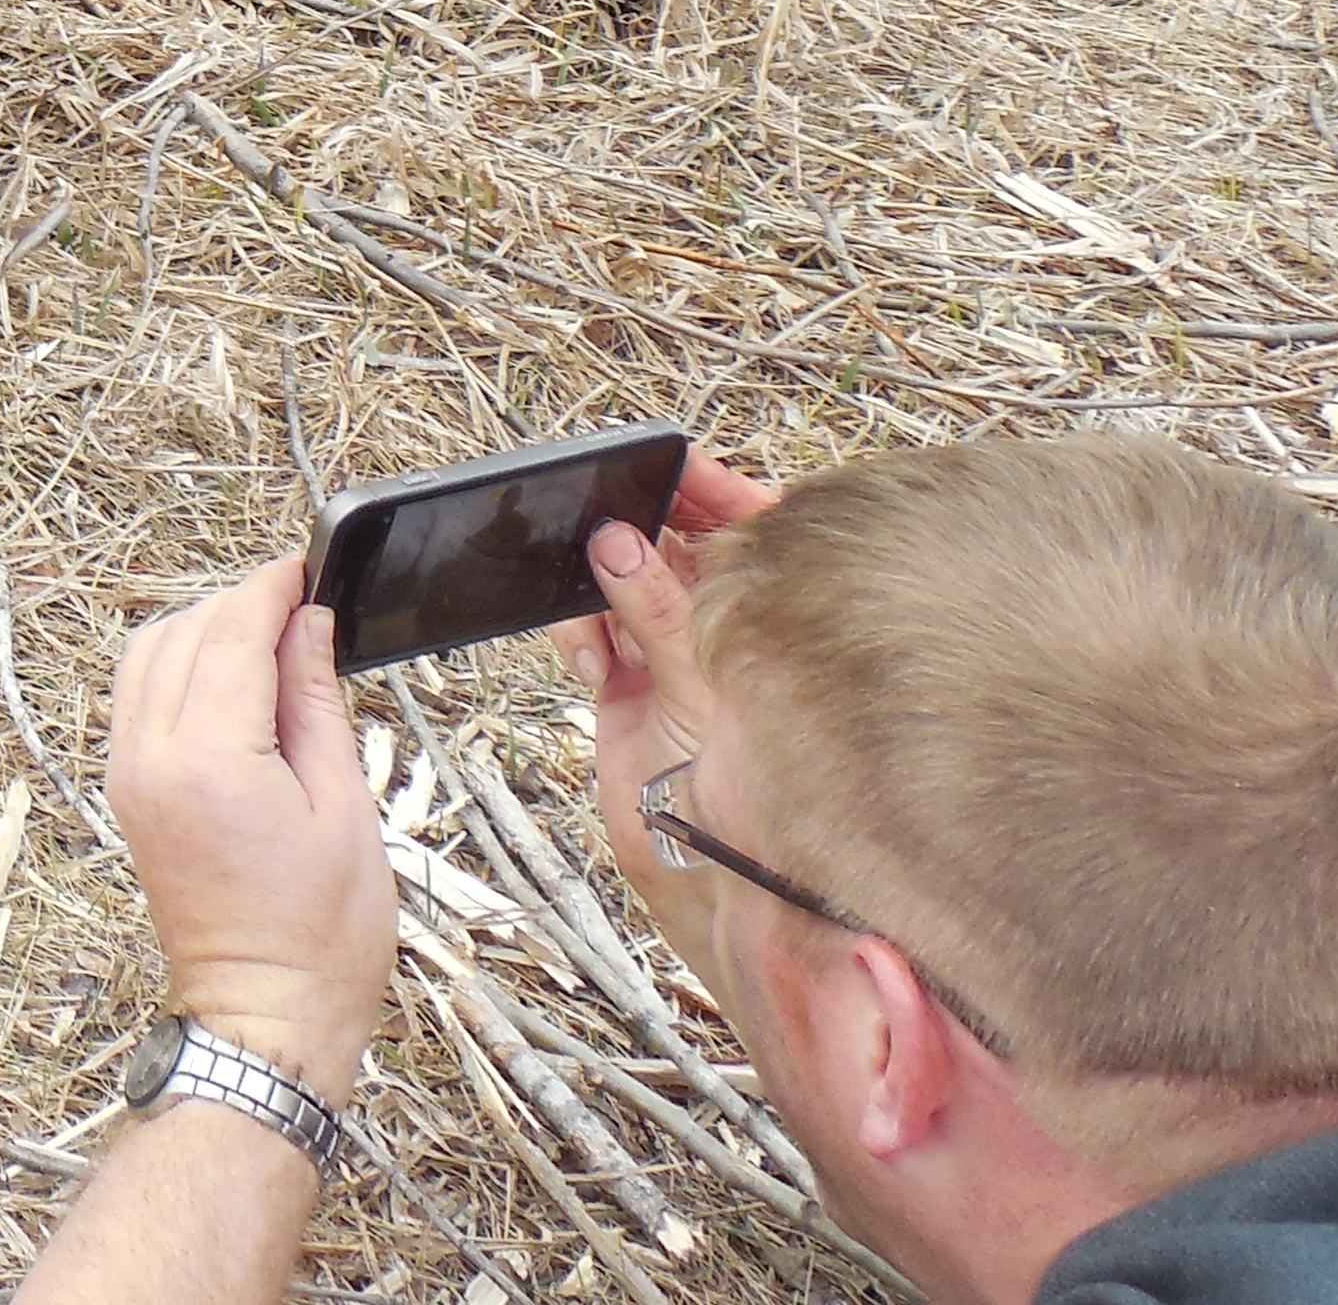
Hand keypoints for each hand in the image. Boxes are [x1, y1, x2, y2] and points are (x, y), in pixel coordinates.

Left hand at [106, 557, 403, 1105]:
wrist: (264, 1019)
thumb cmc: (320, 936)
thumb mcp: (344, 808)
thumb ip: (315, 703)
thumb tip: (307, 625)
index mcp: (210, 761)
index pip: (230, 632)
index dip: (270, 588)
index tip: (304, 567)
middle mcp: (151, 759)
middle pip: (182, 632)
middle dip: (238, 607)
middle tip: (300, 611)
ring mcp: (128, 776)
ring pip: (148, 655)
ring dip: (202, 631)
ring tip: (268, 643)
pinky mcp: (126, 792)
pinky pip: (137, 697)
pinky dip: (176, 669)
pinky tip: (229, 684)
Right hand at [546, 447, 775, 955]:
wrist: (702, 877)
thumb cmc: (746, 795)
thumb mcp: (700, 689)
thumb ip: (658, 611)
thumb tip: (617, 542)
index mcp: (760, 616)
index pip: (742, 527)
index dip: (709, 488)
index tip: (671, 460)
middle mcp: (713, 624)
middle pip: (668, 543)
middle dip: (631, 531)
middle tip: (599, 516)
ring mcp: (665, 647)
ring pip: (616, 577)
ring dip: (596, 590)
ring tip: (601, 627)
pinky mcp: (621, 675)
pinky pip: (585, 623)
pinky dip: (577, 632)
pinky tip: (591, 665)